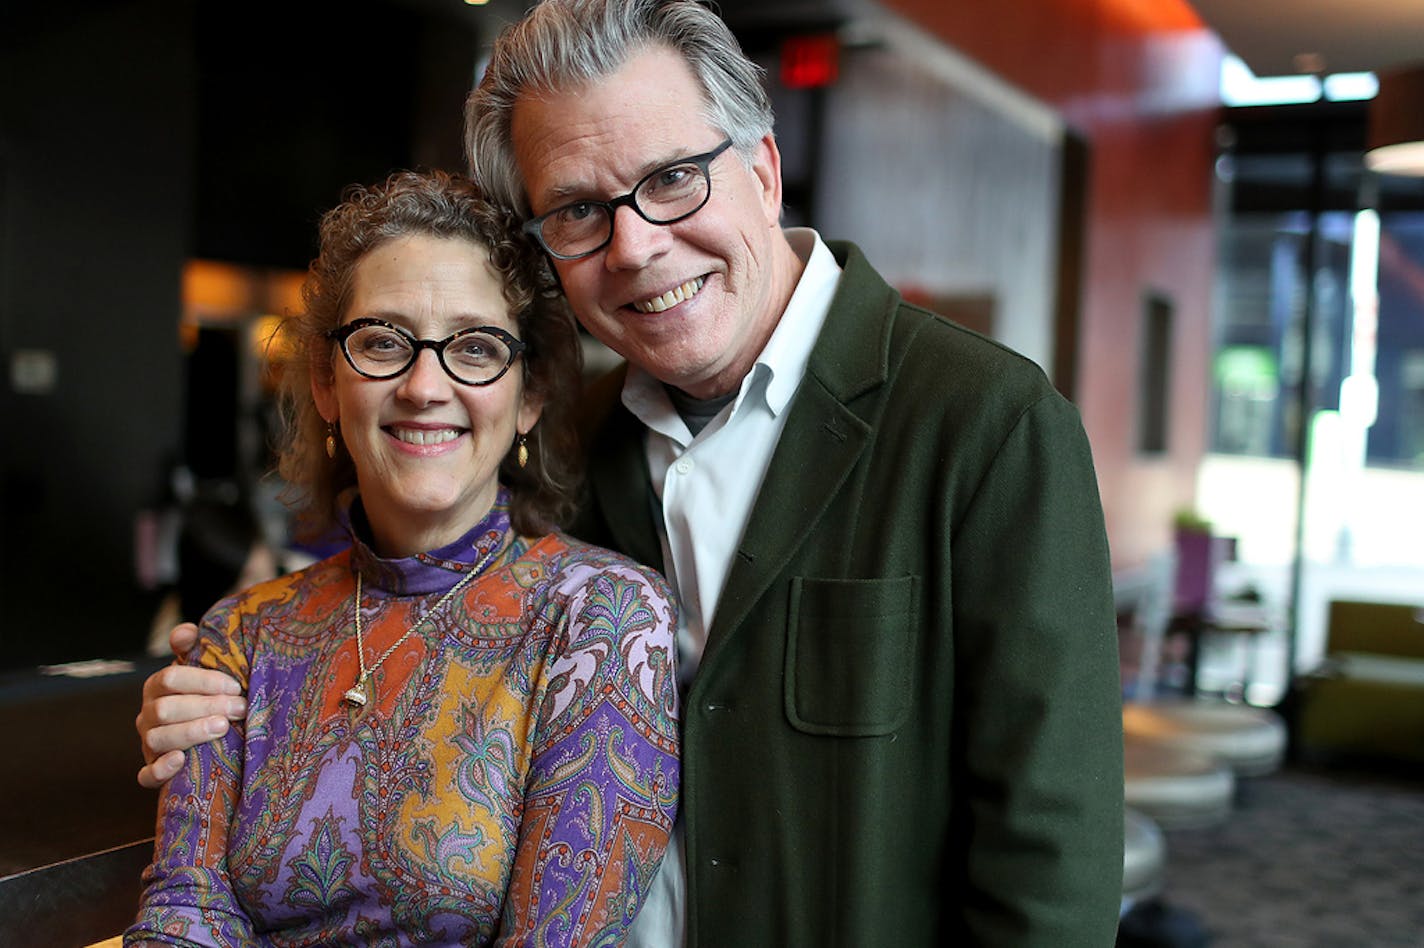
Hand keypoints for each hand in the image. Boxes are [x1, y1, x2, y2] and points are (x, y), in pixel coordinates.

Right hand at [135, 622, 245, 788]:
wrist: (207, 730)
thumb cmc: (207, 694)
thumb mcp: (203, 668)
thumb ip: (194, 647)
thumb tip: (185, 632)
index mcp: (157, 686)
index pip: (170, 678)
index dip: (202, 681)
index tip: (235, 686)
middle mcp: (147, 714)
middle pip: (165, 709)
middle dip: (205, 707)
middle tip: (240, 708)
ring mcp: (148, 743)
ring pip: (157, 739)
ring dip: (191, 733)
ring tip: (223, 727)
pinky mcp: (153, 770)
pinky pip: (147, 775)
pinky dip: (160, 770)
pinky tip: (181, 761)